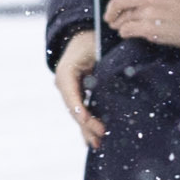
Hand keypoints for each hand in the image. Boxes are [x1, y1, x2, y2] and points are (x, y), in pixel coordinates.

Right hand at [55, 27, 103, 148]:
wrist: (84, 36)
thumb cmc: (93, 41)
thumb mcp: (96, 50)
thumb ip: (102, 66)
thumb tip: (115, 80)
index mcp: (65, 73)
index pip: (70, 95)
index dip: (79, 109)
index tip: (88, 120)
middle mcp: (64, 85)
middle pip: (74, 109)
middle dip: (86, 124)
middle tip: (101, 135)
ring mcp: (69, 91)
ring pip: (77, 114)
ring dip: (86, 129)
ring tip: (96, 144)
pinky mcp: (77, 95)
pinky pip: (80, 112)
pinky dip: (86, 125)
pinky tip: (91, 139)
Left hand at [101, 0, 179, 51]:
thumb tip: (128, 2)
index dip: (115, 2)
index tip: (112, 8)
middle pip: (118, 3)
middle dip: (110, 12)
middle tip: (108, 20)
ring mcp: (148, 12)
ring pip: (122, 18)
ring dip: (119, 25)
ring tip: (119, 28)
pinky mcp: (149, 28)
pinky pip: (127, 30)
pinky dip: (124, 32)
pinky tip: (127, 34)